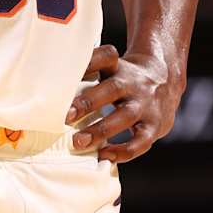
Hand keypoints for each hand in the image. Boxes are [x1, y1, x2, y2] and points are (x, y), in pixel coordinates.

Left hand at [65, 44, 185, 162]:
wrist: (166, 81)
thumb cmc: (125, 79)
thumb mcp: (111, 68)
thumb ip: (87, 74)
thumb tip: (46, 85)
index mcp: (119, 67)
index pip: (107, 56)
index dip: (90, 60)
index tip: (67, 71)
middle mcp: (134, 83)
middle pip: (114, 88)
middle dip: (89, 102)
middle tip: (65, 116)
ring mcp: (146, 105)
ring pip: (126, 116)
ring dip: (101, 130)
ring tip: (78, 142)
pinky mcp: (155, 126)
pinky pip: (141, 141)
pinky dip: (123, 151)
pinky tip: (104, 155)